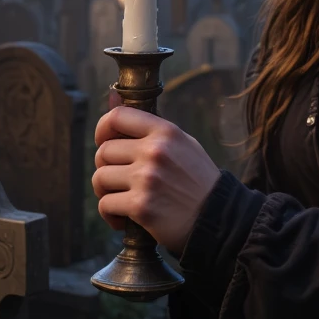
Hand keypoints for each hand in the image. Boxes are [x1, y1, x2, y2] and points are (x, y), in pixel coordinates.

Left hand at [92, 103, 220, 258]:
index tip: (104, 142)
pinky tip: (122, 219)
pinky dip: (109, 214)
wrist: (218, 219)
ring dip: (105, 192)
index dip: (103, 129)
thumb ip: (150, 128)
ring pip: (100, 178)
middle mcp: (154, 151)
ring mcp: (146, 179)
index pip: (117, 116)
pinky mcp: (141, 206)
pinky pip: (105, 205)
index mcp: (165, 132)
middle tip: (117, 180)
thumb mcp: (183, 145)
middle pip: (104, 151)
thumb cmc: (198, 182)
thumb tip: (113, 99)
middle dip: (105, 167)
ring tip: (119, 199)